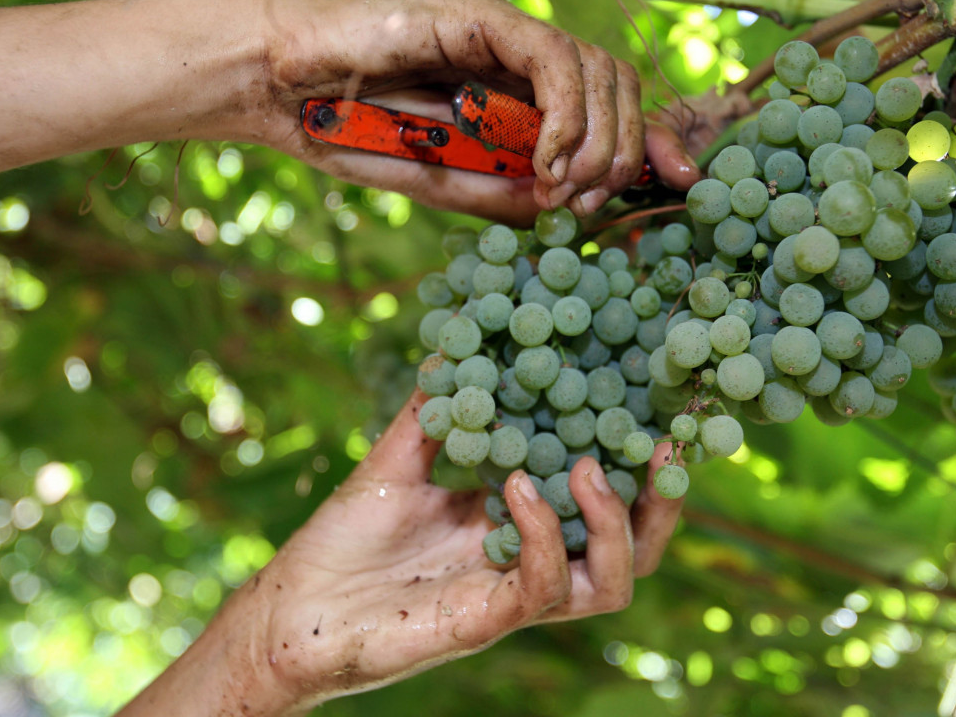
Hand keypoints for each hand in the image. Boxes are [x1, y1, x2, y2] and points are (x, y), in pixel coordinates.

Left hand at [116, 388, 683, 715]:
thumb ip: (438, 404)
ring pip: (613, 581)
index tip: (657, 404)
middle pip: (633, 547)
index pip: (607, 497)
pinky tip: (519, 486)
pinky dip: (544, 534)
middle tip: (662, 443)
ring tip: (588, 466)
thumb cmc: (345, 539)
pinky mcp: (487, 621)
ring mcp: (515, 596)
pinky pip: (544, 589)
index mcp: (523, 522)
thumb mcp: (399, 456)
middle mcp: (533, 562)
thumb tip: (460, 333)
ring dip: (615, 522)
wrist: (293, 607)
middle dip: (662, 501)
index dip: (644, 461)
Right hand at [244, 0, 699, 222]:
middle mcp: (520, 56)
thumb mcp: (442, 184)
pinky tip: (549, 159)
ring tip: (566, 186)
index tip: (683, 184)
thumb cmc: (348, 132)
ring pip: (596, 68)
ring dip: (599, 138)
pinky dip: (565, 112)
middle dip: (628, 149)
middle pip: (618, 83)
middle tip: (593, 202)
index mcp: (518, 92)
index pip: (611, 103)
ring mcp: (501, 30)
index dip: (654, 139)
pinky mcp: (477, 14)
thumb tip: (570, 213)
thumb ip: (505, 195)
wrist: (277, 86)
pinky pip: (550, 58)